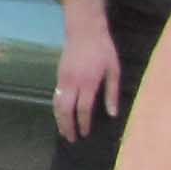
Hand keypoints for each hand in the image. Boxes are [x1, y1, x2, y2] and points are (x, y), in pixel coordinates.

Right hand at [53, 16, 123, 137]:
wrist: (84, 30)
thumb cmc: (103, 49)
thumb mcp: (114, 69)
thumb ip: (112, 92)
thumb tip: (112, 114)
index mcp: (88, 82)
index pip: (83, 108)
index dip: (83, 123)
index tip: (85, 133)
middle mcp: (72, 82)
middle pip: (65, 110)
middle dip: (67, 126)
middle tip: (71, 139)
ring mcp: (63, 78)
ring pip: (57, 104)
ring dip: (59, 119)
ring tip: (63, 131)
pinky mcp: (59, 75)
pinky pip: (56, 96)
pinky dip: (57, 109)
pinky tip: (62, 115)